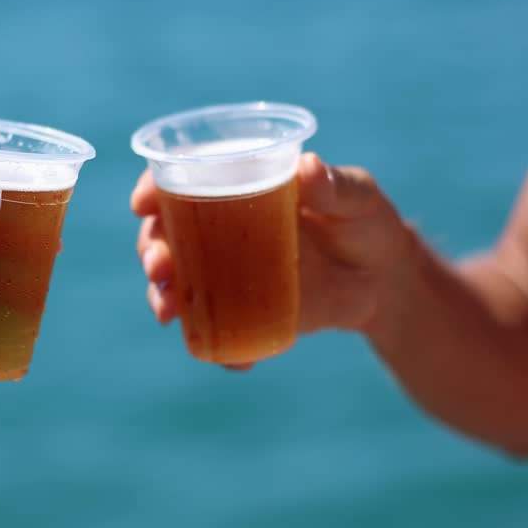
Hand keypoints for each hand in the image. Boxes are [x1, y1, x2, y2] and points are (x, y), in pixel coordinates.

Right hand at [131, 152, 411, 352]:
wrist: (384, 279)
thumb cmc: (366, 222)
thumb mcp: (357, 197)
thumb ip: (334, 185)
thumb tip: (306, 167)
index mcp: (235, 188)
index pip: (178, 181)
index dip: (151, 190)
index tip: (142, 204)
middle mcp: (218, 231)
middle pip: (164, 237)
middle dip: (150, 251)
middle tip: (160, 267)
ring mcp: (227, 275)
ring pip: (177, 287)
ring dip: (163, 299)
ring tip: (169, 313)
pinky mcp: (245, 313)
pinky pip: (218, 334)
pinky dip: (219, 350)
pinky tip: (234, 360)